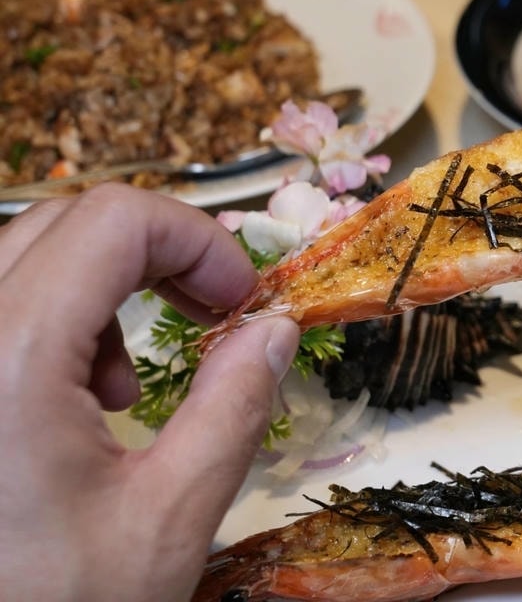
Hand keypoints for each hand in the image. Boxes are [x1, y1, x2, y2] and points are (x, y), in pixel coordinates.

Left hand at [0, 184, 298, 601]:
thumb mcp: (167, 519)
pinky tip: (75, 400)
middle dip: (156, 254)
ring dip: (101, 288)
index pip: (113, 222)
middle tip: (212, 312)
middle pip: (66, 222)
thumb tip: (273, 331)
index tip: (242, 299)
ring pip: (23, 256)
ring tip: (128, 381)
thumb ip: (233, 409)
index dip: (197, 241)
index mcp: (7, 363)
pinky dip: (51, 321)